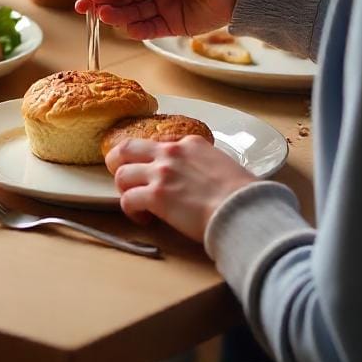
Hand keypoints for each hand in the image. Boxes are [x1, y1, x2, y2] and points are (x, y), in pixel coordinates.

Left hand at [106, 135, 253, 240]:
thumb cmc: (243, 194)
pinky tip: (143, 218)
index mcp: (190, 143)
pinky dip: (131, 210)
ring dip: (124, 189)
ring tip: (135, 202)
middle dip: (118, 161)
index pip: (157, 143)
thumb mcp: (223, 164)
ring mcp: (161, 173)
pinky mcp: (155, 196)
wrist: (243, 208)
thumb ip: (204, 164)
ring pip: (122, 174)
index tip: (153, 171)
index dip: (151, 159)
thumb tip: (202, 178)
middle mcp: (170, 153)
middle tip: (122, 176)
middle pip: (127, 148)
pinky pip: (127, 200)